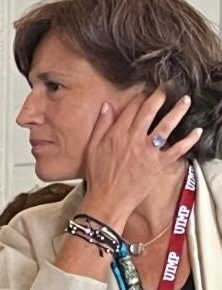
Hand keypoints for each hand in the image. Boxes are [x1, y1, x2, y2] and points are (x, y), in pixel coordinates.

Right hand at [79, 90, 201, 227]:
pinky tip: (197, 131)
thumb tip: (107, 106)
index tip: (146, 91)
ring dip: (177, 111)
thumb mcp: (92, 149)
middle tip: (167, 89)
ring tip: (186, 101)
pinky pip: (177, 150)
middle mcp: (133, 139)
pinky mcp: (158, 164)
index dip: (140, 97)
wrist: (108, 199)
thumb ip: (100, 126)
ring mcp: (147, 152)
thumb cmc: (98, 176)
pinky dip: (189, 140)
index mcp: (116, 134)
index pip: (131, 109)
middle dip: (159, 97)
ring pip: (166, 126)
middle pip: (149, 112)